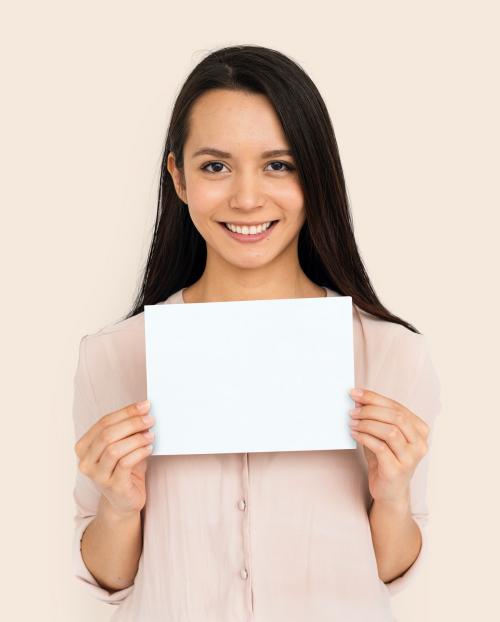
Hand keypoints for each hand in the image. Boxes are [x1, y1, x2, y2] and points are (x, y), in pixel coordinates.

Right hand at [74, 400, 154, 517]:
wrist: (124, 500)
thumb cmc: (124, 469)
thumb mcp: (123, 446)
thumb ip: (127, 430)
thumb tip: (144, 410)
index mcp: (84, 447)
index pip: (104, 422)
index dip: (126, 412)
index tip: (145, 405)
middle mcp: (86, 462)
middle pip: (107, 434)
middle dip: (132, 423)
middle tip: (150, 419)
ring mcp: (97, 476)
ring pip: (114, 449)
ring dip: (136, 439)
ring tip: (151, 435)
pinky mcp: (112, 486)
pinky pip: (125, 464)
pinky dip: (139, 452)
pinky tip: (149, 448)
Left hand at [348, 388, 429, 504]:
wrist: (389, 491)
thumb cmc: (385, 459)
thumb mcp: (382, 435)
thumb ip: (375, 418)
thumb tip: (358, 399)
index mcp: (420, 430)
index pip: (397, 407)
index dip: (375, 398)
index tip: (355, 393)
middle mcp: (420, 443)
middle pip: (396, 417)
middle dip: (370, 410)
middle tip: (352, 410)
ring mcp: (411, 458)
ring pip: (390, 431)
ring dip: (367, 424)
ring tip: (352, 422)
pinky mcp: (398, 470)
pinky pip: (380, 447)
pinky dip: (364, 437)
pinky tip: (354, 434)